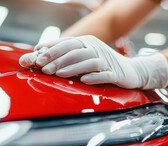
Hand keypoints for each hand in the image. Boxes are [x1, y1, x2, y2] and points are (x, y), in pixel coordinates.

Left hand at [19, 35, 167, 88]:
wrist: (132, 72)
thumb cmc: (102, 67)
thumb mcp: (83, 60)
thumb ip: (64, 59)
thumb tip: (38, 58)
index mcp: (86, 42)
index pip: (65, 43)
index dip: (50, 49)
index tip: (35, 56)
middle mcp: (95, 48)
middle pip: (74, 51)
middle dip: (57, 59)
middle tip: (43, 68)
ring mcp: (106, 60)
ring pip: (88, 61)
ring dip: (72, 67)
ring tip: (58, 74)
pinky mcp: (116, 73)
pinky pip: (104, 74)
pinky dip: (94, 77)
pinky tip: (84, 80)